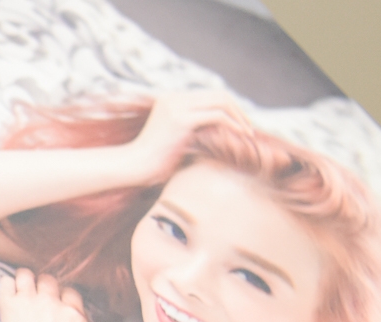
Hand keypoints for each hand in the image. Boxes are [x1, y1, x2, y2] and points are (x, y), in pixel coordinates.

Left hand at [0, 270, 105, 321]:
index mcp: (74, 313)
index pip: (69, 292)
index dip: (61, 298)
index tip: (55, 306)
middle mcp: (53, 304)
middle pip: (47, 281)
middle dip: (43, 287)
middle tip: (36, 299)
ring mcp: (31, 303)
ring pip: (26, 276)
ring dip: (24, 281)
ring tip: (19, 291)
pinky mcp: (11, 309)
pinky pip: (6, 284)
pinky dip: (6, 285)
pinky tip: (6, 292)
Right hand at [120, 91, 248, 185]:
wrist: (131, 167)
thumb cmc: (148, 163)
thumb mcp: (174, 141)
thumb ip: (192, 131)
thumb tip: (216, 134)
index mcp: (171, 100)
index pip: (209, 96)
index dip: (229, 108)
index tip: (240, 124)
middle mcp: (174, 98)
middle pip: (218, 95)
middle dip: (238, 110)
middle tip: (249, 128)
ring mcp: (177, 106)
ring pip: (221, 101)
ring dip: (238, 116)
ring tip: (248, 132)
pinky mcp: (181, 119)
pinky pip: (217, 116)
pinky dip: (232, 124)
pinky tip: (240, 135)